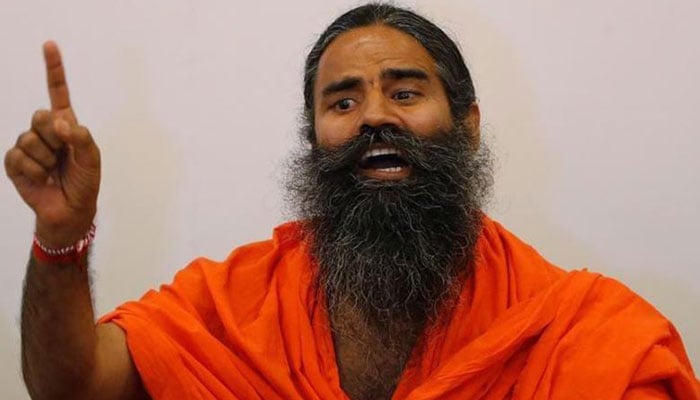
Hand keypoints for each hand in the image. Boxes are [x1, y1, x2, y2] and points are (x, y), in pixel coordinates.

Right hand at [4, 41, 99, 247]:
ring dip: (47, 159)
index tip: (50, 45)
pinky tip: (41, 178)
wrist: (71, 210)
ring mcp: (28, 146)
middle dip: (54, 137)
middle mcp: (45, 131)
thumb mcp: (93, 159)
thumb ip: (82, 137)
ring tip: (54, 170)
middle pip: (40, 116)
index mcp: (66, 124)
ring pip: (30, 139)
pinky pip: (19, 157)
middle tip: (63, 155)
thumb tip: (60, 123)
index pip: (58, 92)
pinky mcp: (15, 163)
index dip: (54, 68)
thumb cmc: (85, 183)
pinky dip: (34, 170)